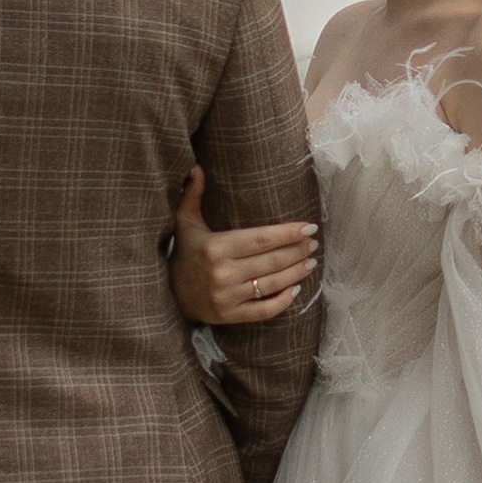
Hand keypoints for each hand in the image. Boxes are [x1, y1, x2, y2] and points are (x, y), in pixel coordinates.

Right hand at [170, 167, 317, 327]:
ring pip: (271, 284)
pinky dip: (283, 302)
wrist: (168, 293)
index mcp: (216, 247)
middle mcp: (222, 273)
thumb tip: (196, 167)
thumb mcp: (185, 223)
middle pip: (271, 261)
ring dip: (296, 272)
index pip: (261, 239)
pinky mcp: (229, 316)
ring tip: (311, 261)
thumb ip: (192, 195)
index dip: (288, 233)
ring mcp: (227, 297)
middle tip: (313, 243)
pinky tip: (296, 289)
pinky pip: (263, 311)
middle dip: (298, 251)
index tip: (309, 227)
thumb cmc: (184, 253)